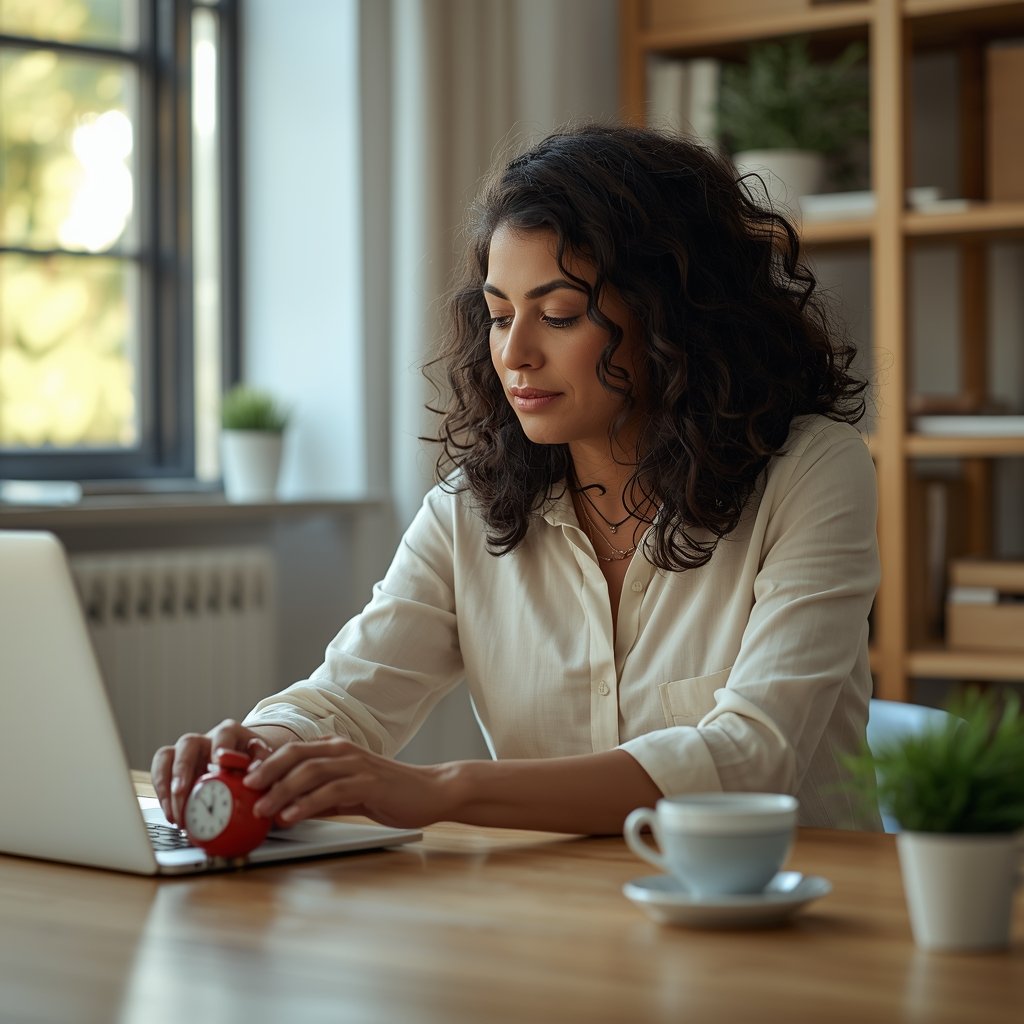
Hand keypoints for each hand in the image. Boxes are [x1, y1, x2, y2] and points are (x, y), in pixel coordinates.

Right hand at [151, 719, 275, 825]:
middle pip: (188, 743)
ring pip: (167, 757)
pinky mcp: (176, 767)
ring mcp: (188, 752)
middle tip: (183, 792)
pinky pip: (160, 773)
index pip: (224, 734)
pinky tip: (172, 814)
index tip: (218, 765)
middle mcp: (207, 739)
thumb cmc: (259, 765)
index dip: (220, 748)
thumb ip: (264, 763)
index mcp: (232, 733)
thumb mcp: (269, 761)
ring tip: (175, 813)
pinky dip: (162, 795)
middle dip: (183, 769)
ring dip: (167, 785)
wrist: (251, 767)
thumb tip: (255, 771)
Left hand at [242, 738, 457, 829]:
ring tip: (261, 809)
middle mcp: (342, 751)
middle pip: (294, 754)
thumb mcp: (347, 794)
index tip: (241, 781)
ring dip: (280, 790)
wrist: (430, 792)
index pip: (291, 750)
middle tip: (243, 791)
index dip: (264, 763)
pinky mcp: (369, 782)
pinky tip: (291, 817)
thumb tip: (285, 808)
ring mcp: (356, 764)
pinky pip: (331, 790)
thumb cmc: (389, 793)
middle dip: (265, 772)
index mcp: (335, 749)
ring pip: (309, 771)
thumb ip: (318, 796)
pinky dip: (307, 803)